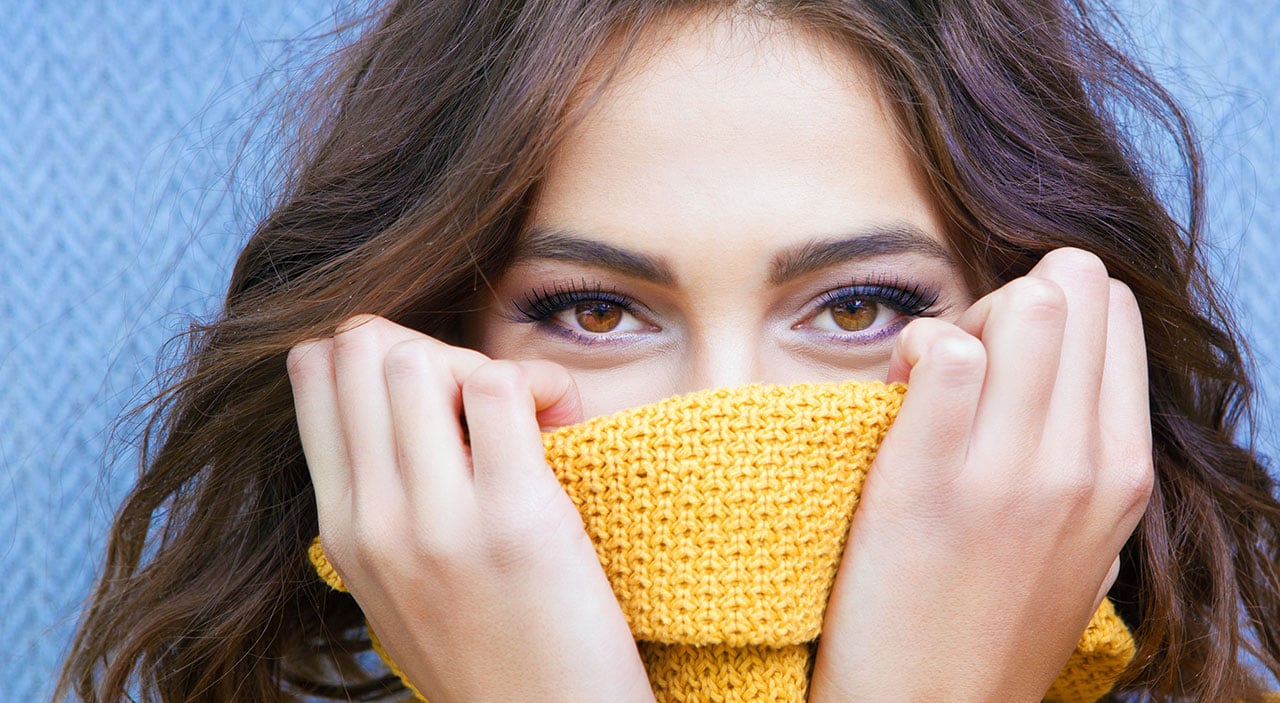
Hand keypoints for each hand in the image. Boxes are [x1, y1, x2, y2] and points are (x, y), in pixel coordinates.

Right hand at [287, 315, 654, 702]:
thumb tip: (399, 398)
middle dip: (427, 348)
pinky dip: (539, 383)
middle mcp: (372, 521)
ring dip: (478, 365)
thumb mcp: (403, 584)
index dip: (381, 355)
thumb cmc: (492, 651)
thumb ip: (384, 502)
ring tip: (524, 415)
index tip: (438, 399)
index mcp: (342, 528)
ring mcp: (437, 522)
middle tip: (481, 403)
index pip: (314, 371)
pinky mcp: (515, 519)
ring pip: (418, 357)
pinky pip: (500, 386)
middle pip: (363, 346)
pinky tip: (561, 420)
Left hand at [809, 248, 1153, 700]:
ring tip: (929, 372)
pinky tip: (896, 385)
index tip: (1006, 353)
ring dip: (965, 318)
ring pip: (1021, 307)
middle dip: (1010, 298)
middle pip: (1069, 292)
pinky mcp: (925, 484)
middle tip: (966, 355)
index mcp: (1122, 473)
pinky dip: (916, 349)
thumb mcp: (1078, 545)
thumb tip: (1071, 369)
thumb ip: (1087, 459)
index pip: (1113, 310)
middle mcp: (1081, 466)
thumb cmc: (992, 622)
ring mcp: (1008, 476)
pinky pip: (943, 355)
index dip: (1051, 306)